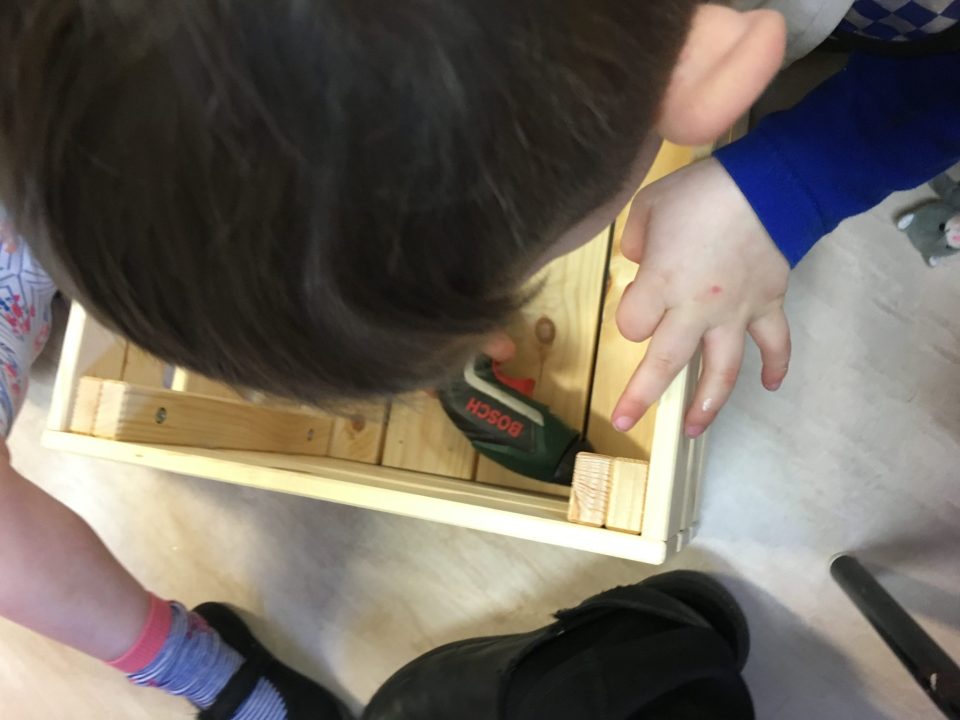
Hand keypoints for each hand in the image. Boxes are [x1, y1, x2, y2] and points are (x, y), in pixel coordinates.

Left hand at [612, 158, 789, 436]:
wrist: (768, 183)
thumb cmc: (700, 192)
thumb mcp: (647, 205)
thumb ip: (635, 240)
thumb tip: (639, 262)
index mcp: (661, 285)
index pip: (631, 324)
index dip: (628, 316)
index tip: (636, 298)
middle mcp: (695, 309)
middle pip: (664, 364)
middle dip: (641, 396)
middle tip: (624, 422)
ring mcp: (735, 313)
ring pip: (721, 370)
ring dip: (708, 404)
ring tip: (694, 430)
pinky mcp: (767, 305)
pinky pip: (775, 343)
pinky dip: (777, 366)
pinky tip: (771, 386)